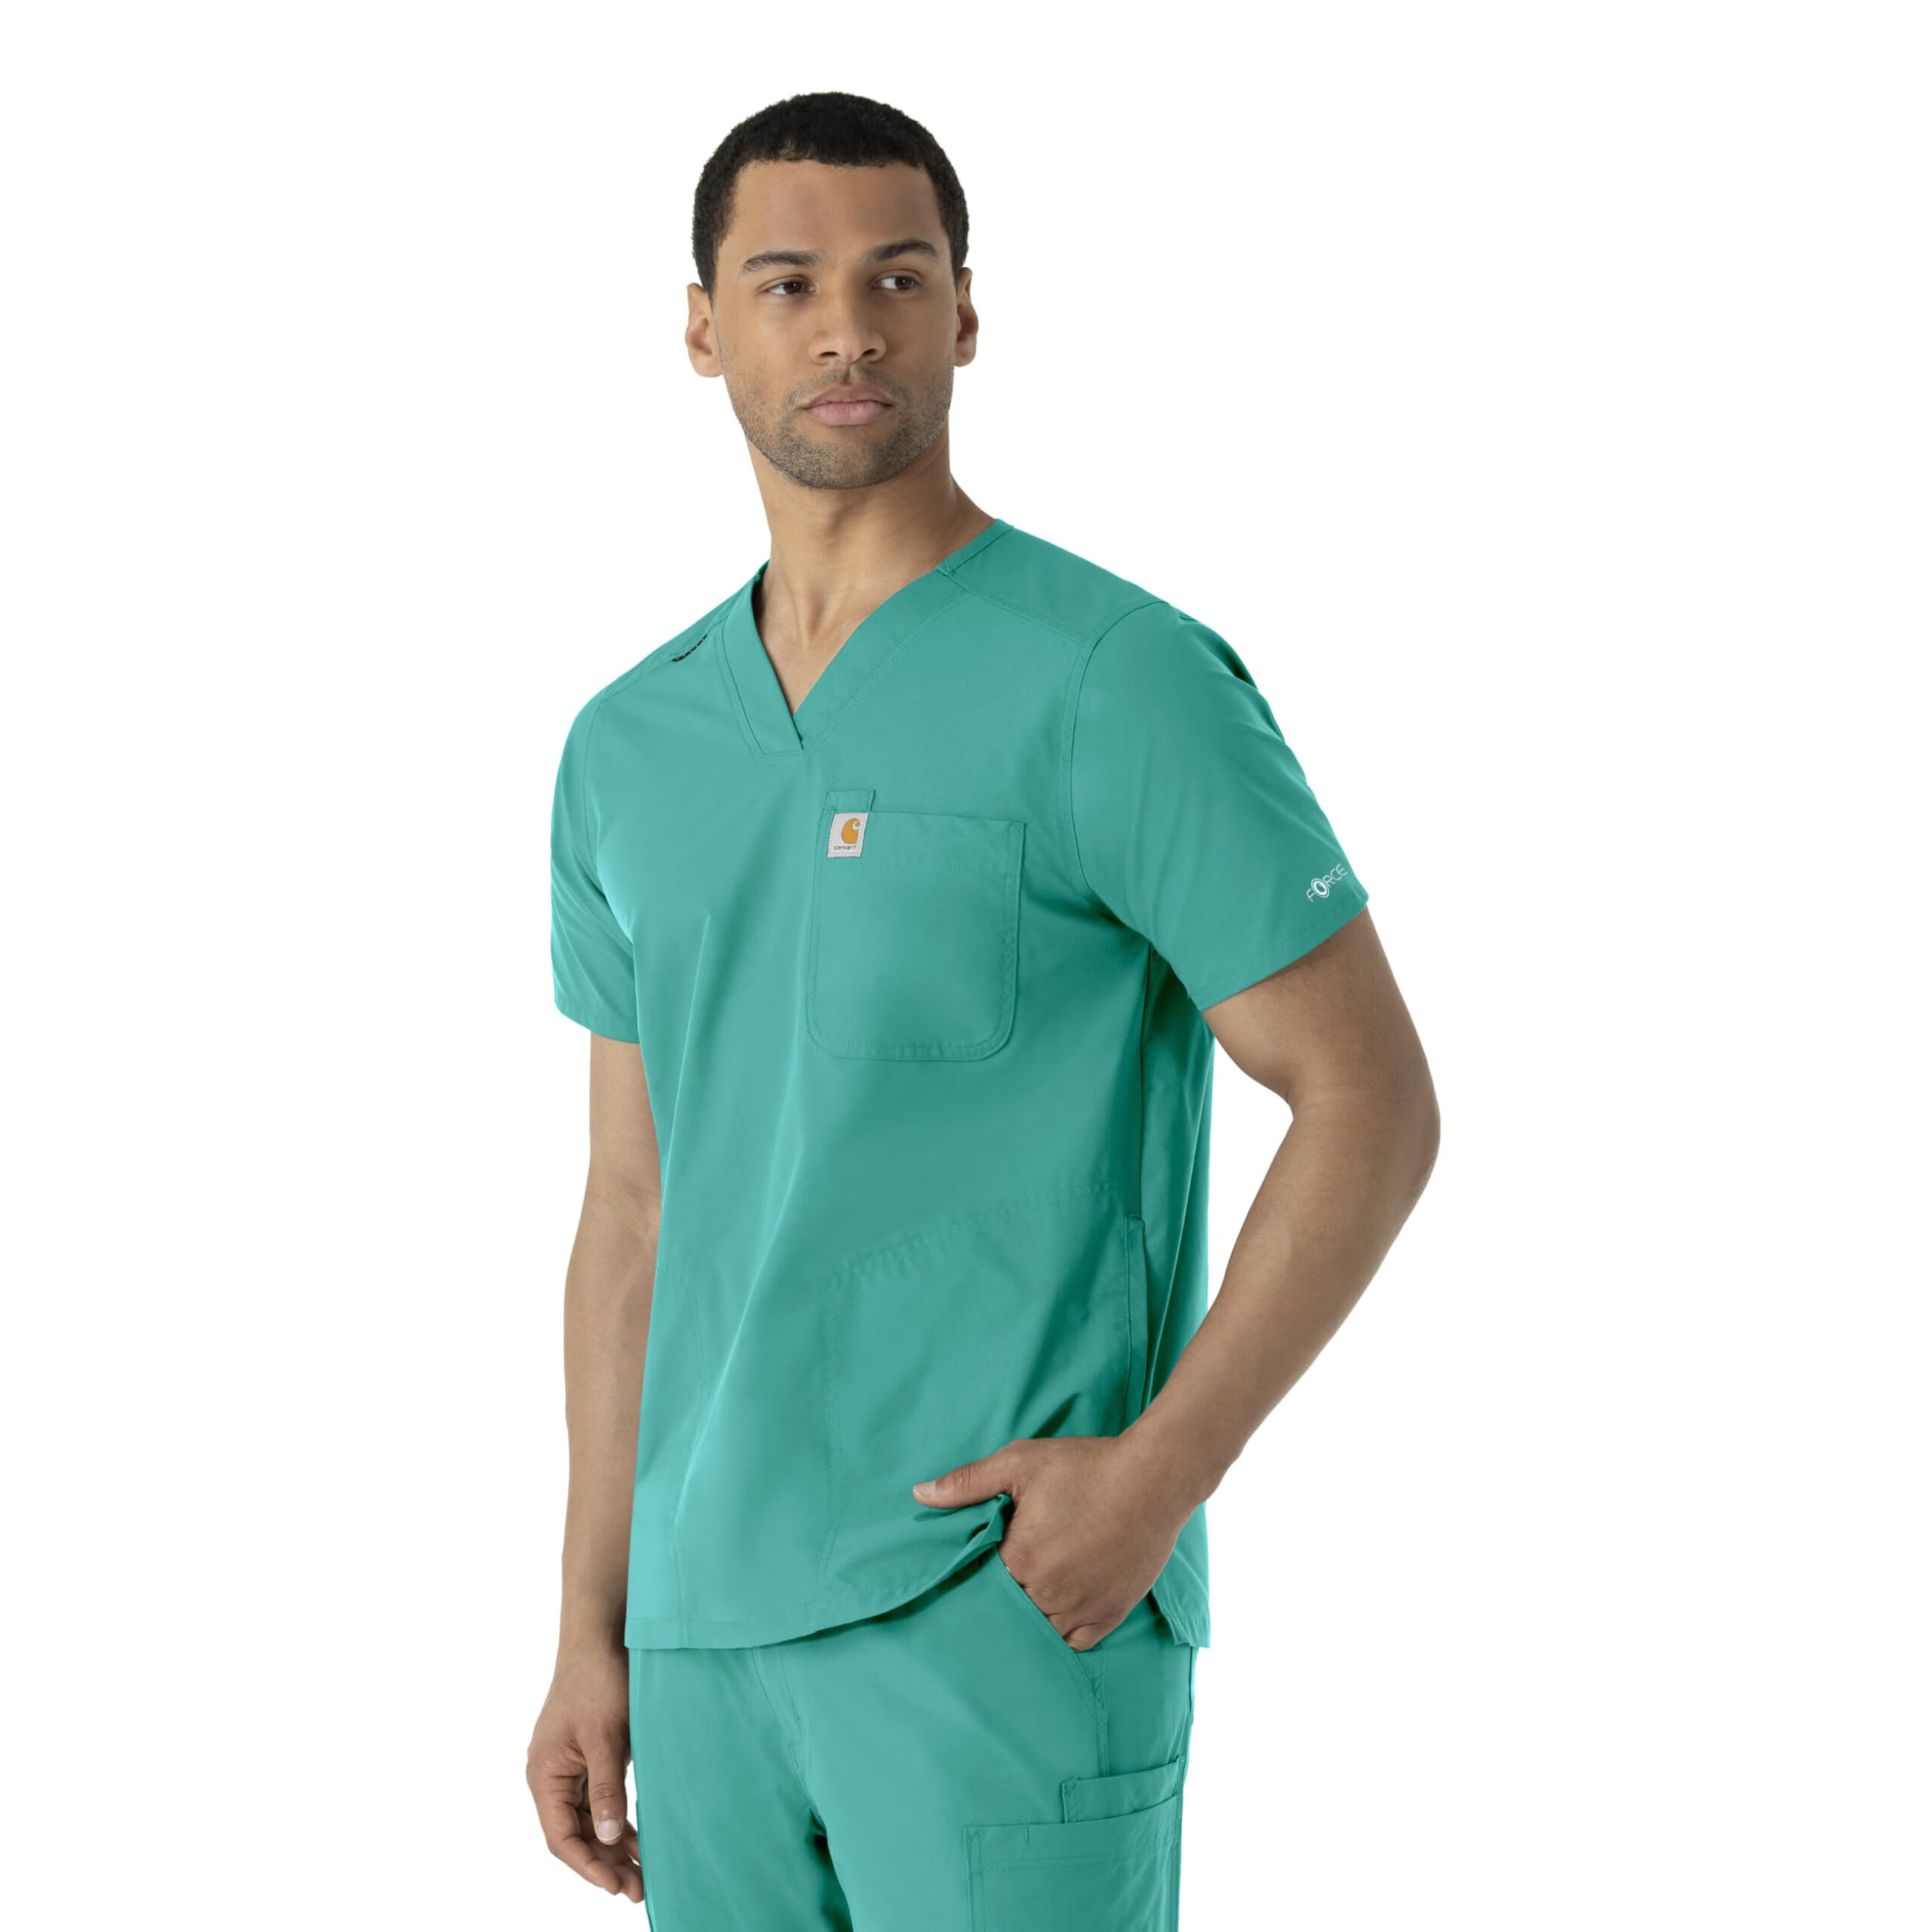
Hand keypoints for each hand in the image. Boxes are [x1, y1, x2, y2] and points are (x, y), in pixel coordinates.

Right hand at [526, 1646, 643, 1903]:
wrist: (603, 1633)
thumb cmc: (599, 1679)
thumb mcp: (606, 1737)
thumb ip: (606, 1789)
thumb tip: (608, 1838)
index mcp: (545, 1774)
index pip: (562, 1837)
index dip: (588, 1866)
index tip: (615, 1887)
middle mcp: (552, 1774)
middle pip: (576, 1833)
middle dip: (605, 1862)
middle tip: (638, 1887)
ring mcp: (570, 1764)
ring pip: (589, 1819)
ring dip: (613, 1844)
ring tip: (642, 1871)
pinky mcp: (590, 1753)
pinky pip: (600, 1798)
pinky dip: (617, 1818)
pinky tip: (639, 1835)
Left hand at [912, 1434, 1189, 1649]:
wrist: (1154, 1477)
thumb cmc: (1086, 1466)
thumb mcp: (1021, 1463)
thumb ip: (969, 1482)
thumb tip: (919, 1494)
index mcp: (1021, 1559)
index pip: (981, 1585)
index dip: (978, 1576)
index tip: (982, 1564)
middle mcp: (1049, 1592)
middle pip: (1009, 1612)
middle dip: (1004, 1597)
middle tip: (1011, 1576)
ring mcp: (1083, 1607)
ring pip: (1040, 1631)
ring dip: (1032, 1615)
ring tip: (1033, 1591)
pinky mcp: (1111, 1614)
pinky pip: (1075, 1643)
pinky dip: (1064, 1631)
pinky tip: (1059, 1608)